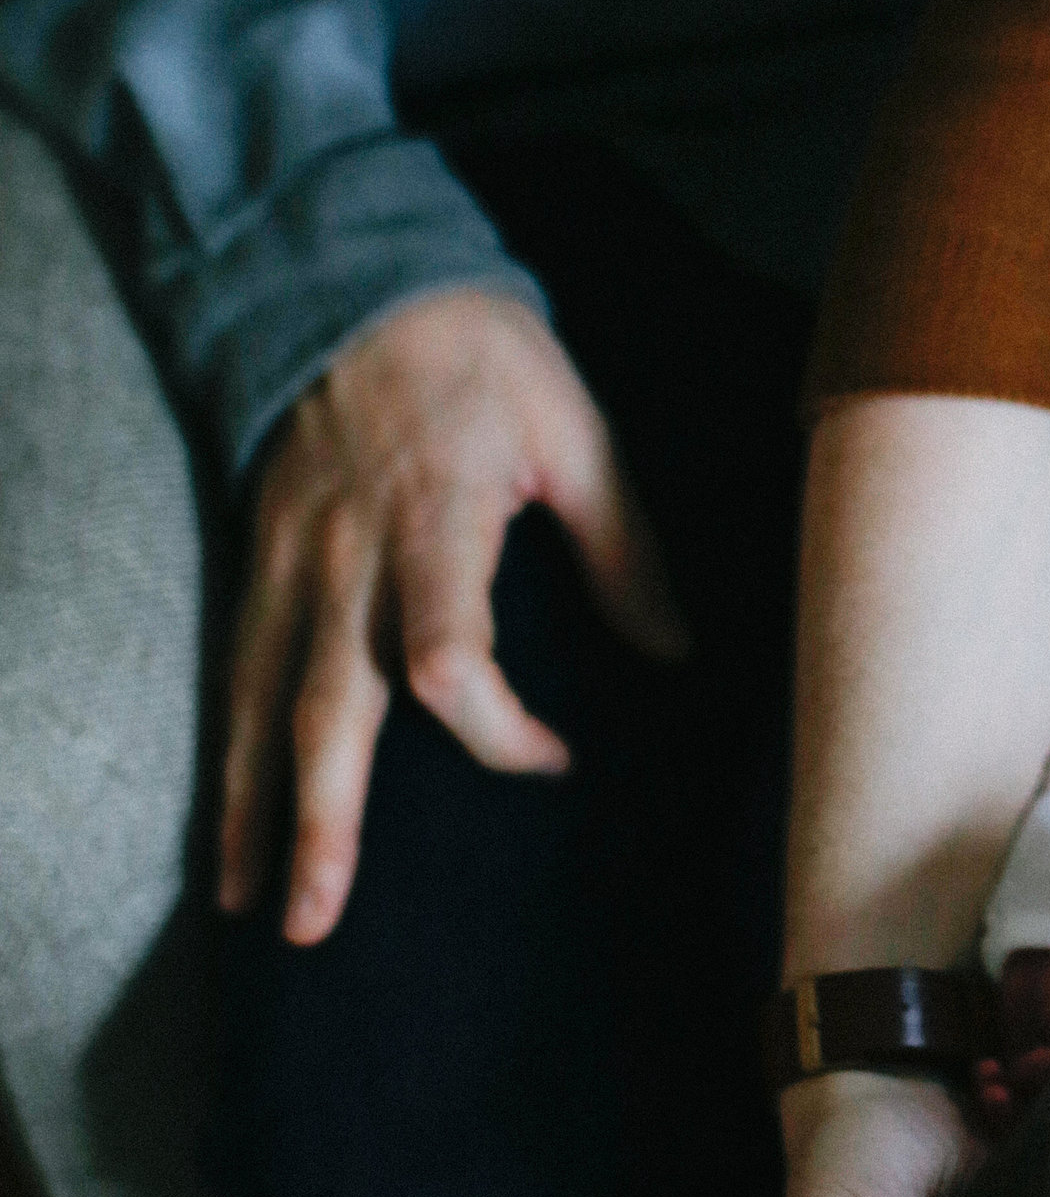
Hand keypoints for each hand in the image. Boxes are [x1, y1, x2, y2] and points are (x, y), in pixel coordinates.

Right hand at [218, 285, 687, 944]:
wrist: (353, 276)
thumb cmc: (481, 354)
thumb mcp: (575, 429)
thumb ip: (622, 547)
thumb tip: (674, 649)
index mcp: (436, 519)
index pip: (446, 658)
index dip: (501, 729)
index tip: (557, 759)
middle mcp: (349, 556)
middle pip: (329, 707)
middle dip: (322, 819)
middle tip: (324, 920)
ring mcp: (291, 562)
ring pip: (263, 704)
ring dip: (258, 812)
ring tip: (263, 911)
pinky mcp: (258, 561)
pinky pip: (235, 676)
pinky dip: (229, 759)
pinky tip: (232, 836)